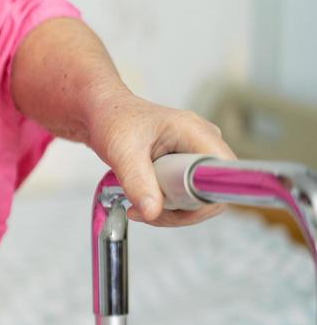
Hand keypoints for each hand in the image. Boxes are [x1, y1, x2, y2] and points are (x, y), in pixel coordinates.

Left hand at [85, 91, 236, 225]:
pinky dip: (165, 205)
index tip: (172, 208)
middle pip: (210, 193)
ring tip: (136, 208)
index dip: (205, 199)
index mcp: (197, 133)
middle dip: (179, 211)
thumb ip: (137, 181)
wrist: (102, 112)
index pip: (222, 175)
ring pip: (197, 199)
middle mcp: (203, 145)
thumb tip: (152, 212)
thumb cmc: (113, 119)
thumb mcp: (121, 150)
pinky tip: (142, 203)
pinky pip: (185, 196)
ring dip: (169, 211)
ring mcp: (195, 157)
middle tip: (146, 212)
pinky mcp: (184, 167)